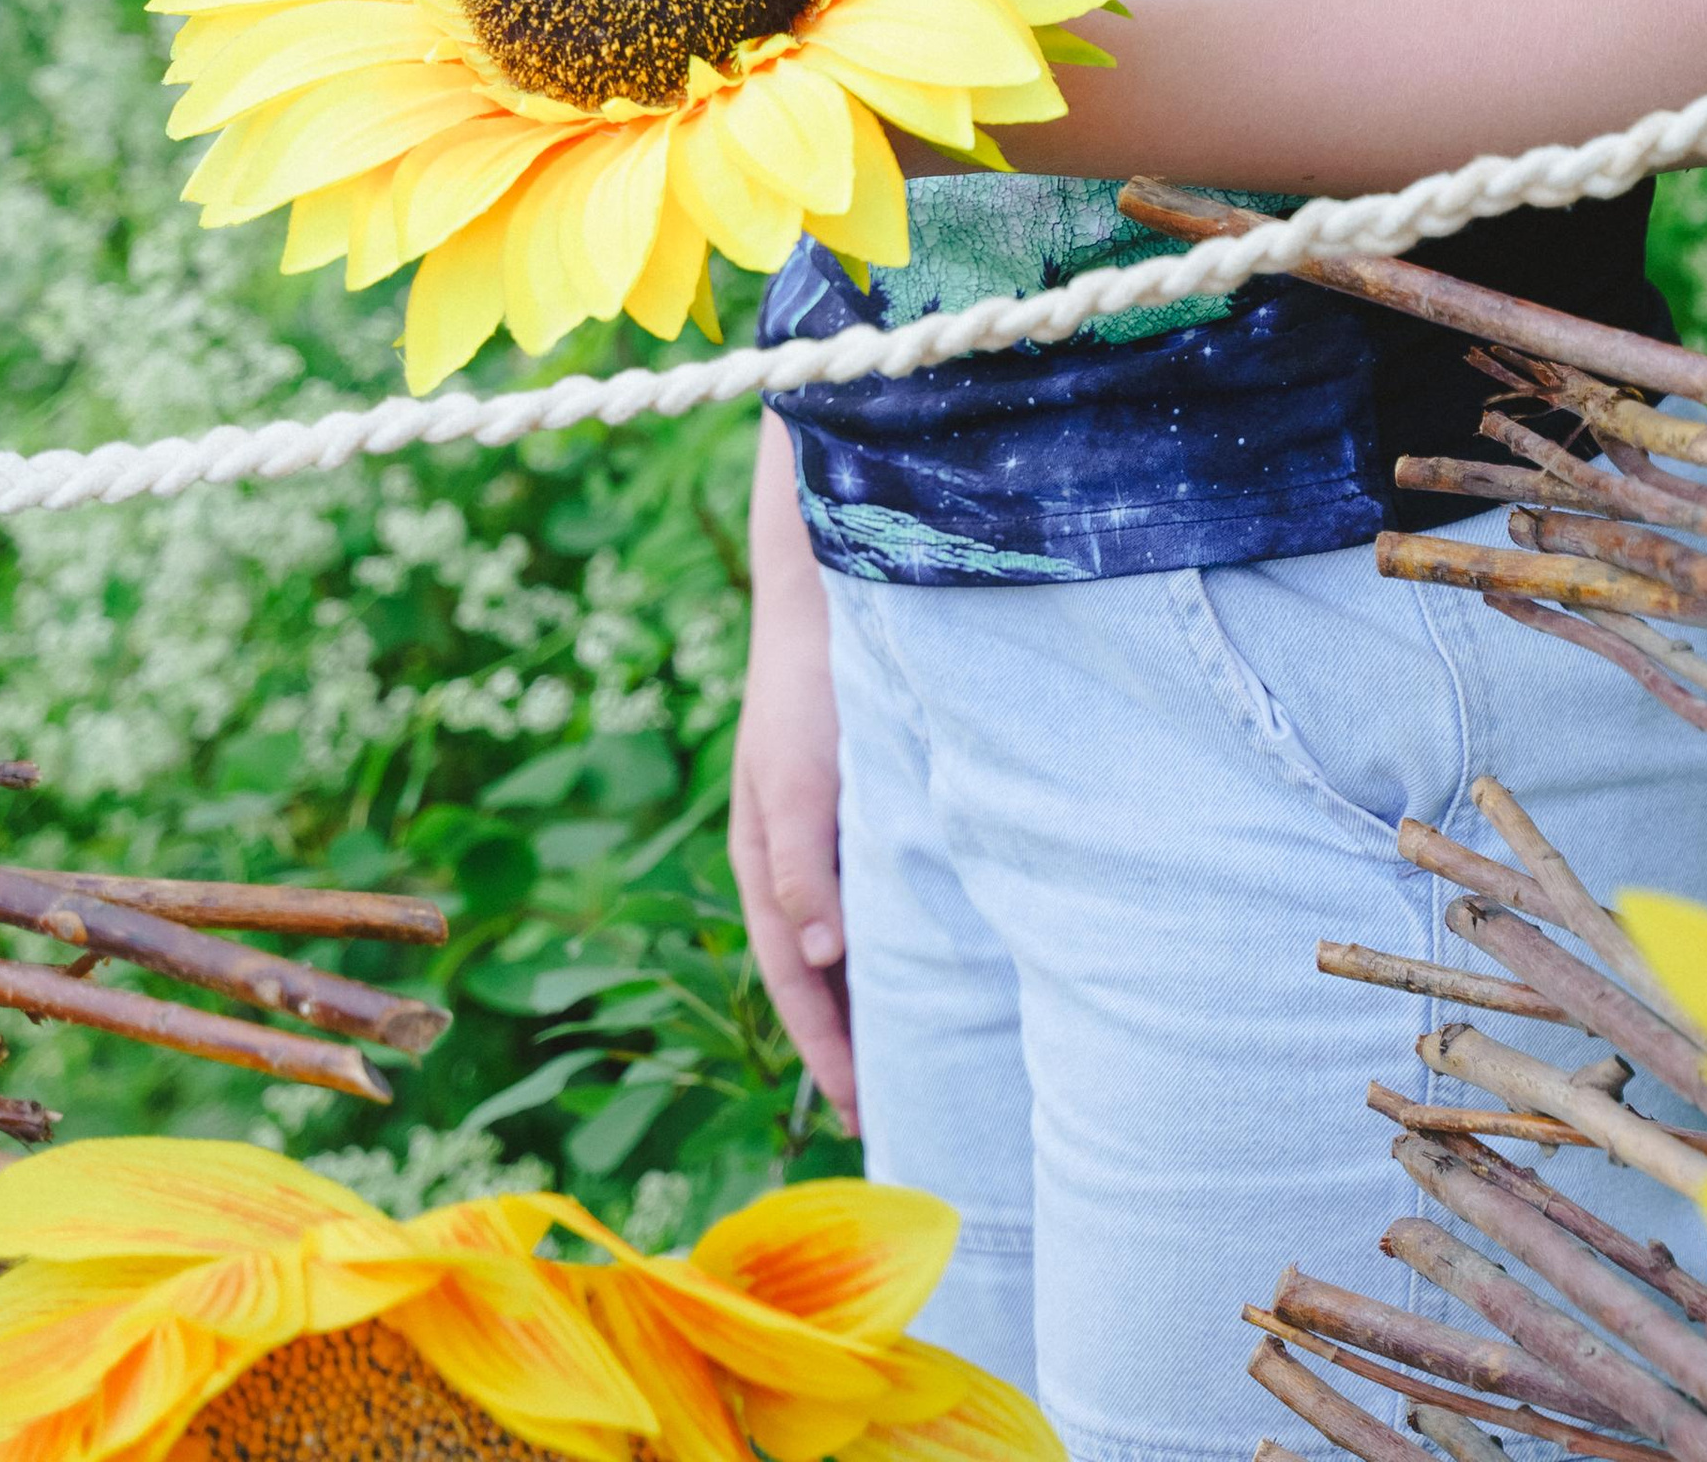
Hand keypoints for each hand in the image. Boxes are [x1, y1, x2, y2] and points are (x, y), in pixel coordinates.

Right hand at [731, 415, 857, 1131]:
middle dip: (852, 1040)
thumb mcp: (798, 777)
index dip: (826, 1050)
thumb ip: (802, 866)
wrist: (834, 592)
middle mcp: (793, 858)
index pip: (793, 982)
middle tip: (905, 1107)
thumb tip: (820, 963)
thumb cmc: (811, 686)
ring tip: (928, 1053)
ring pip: (851, 938)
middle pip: (820, 974)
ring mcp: (827, 832)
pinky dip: (899, 938)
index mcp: (764, 862)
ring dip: (879, 995)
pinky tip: (941, 954)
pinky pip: (879, 893)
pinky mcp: (864, 803)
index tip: (866, 1114)